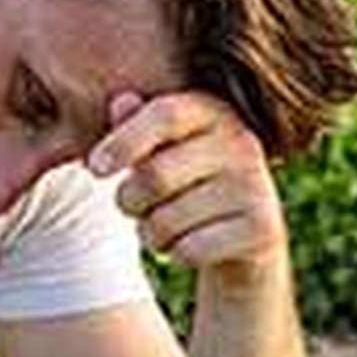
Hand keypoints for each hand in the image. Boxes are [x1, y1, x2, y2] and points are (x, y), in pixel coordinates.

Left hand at [88, 90, 287, 272]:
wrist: (244, 244)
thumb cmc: (188, 188)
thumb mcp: (161, 153)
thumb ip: (137, 127)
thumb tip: (120, 101)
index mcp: (214, 113)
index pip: (164, 115)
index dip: (123, 141)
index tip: (94, 168)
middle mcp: (242, 143)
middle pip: (155, 175)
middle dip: (129, 201)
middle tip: (132, 206)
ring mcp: (255, 186)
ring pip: (167, 221)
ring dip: (151, 234)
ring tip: (167, 227)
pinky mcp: (262, 229)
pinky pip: (190, 250)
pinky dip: (177, 255)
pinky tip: (192, 246)